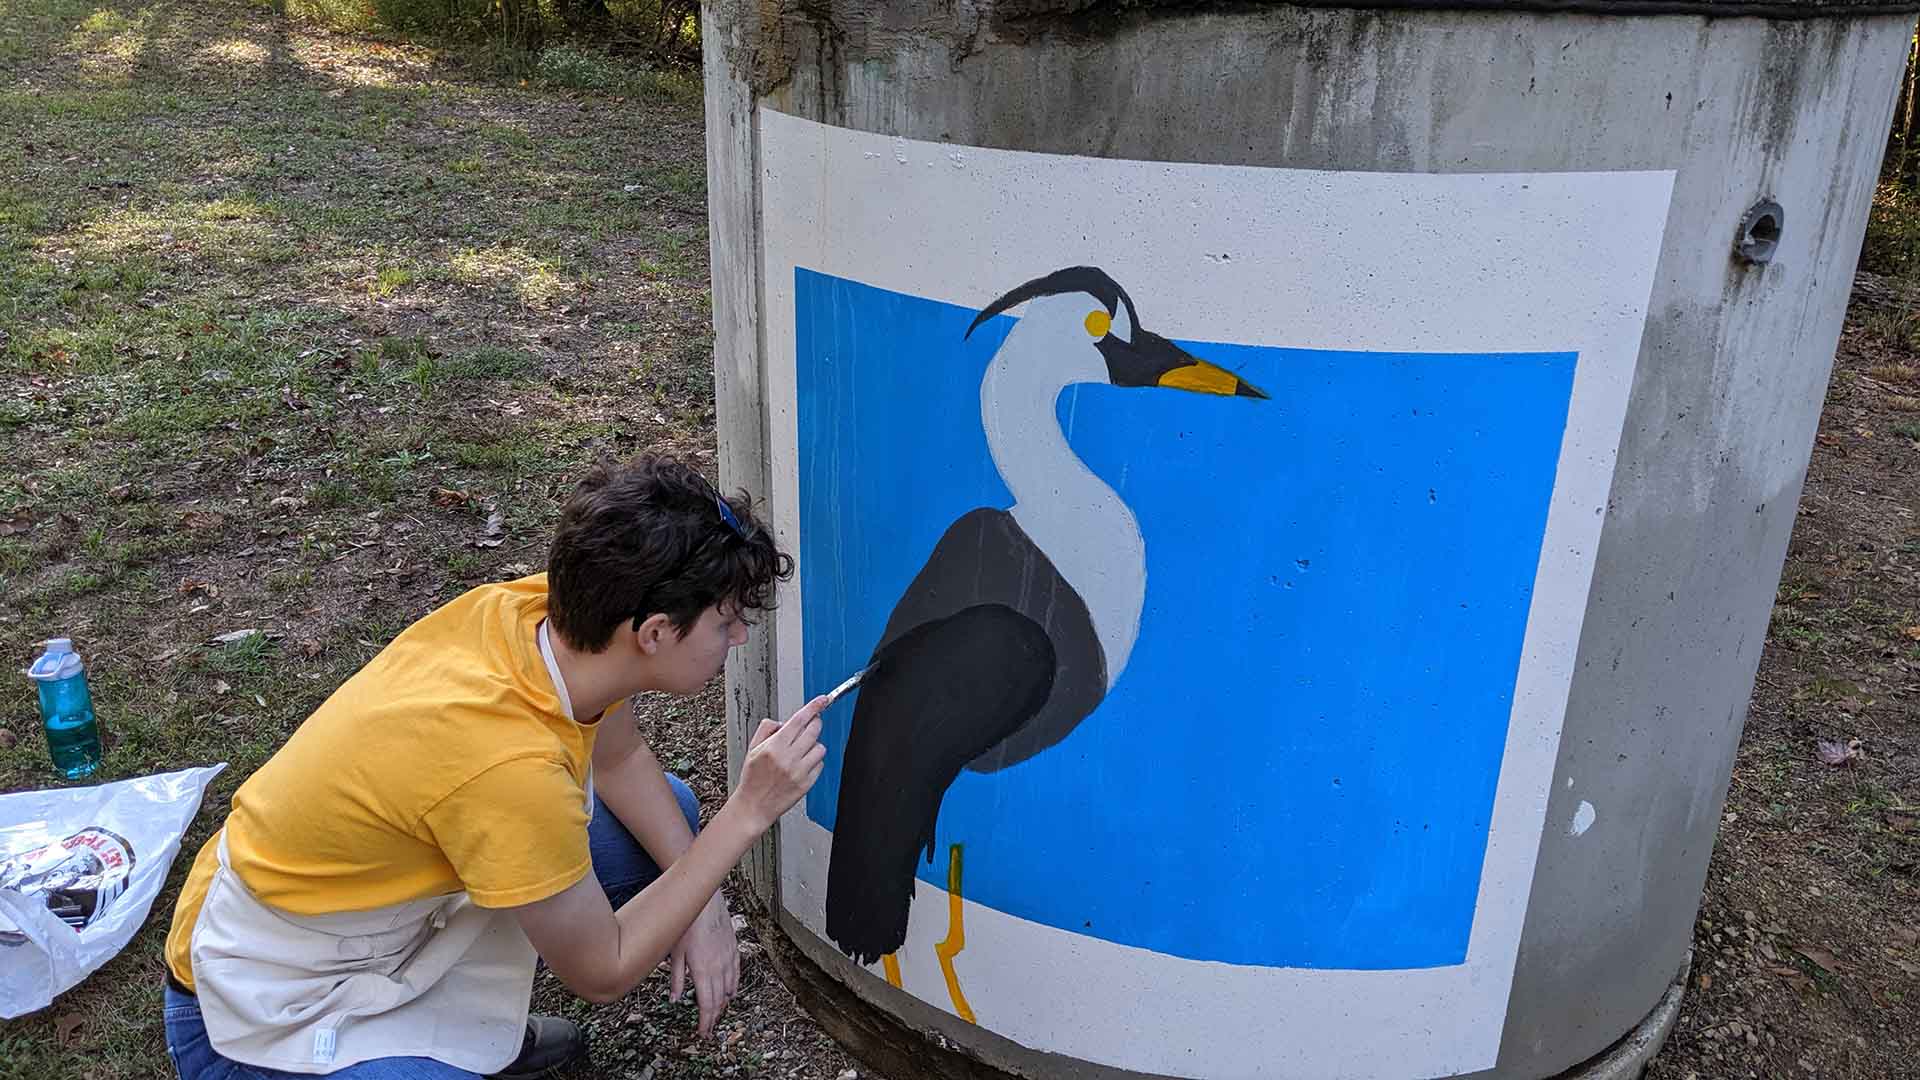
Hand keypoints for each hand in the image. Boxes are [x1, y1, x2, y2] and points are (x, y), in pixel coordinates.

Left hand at [669, 895, 738, 1036]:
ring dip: (723, 1003)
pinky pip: (736, 973)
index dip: (705, 1021)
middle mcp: (718, 967)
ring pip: (729, 988)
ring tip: (717, 1013)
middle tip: (708, 1028)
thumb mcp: (675, 953)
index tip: (703, 1032)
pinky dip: (733, 986)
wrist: (705, 901)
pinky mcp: (733, 949)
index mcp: (703, 971)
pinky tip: (730, 992)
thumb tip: (673, 999)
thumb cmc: (688, 924)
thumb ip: (675, 978)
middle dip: (713, 1017)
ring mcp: (728, 958)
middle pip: (718, 1000)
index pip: (706, 1004)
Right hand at [733, 696, 826, 829]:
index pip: (799, 720)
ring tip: (800, 752)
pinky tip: (801, 765)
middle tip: (810, 725)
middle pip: (814, 730)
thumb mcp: (752, 748)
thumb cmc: (752, 777)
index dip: (814, 706)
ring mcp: (799, 772)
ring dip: (813, 745)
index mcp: (774, 747)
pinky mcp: (807, 784)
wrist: (754, 806)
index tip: (823, 699)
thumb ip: (767, 729)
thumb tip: (785, 721)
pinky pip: (820, 764)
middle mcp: (788, 758)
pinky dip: (814, 762)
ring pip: (820, 747)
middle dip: (814, 723)